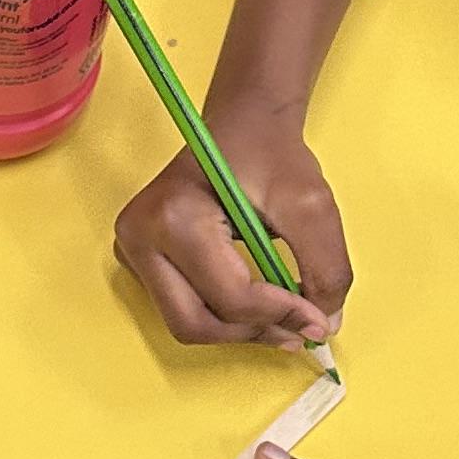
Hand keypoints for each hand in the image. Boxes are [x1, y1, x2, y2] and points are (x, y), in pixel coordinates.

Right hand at [114, 118, 346, 348]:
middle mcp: (139, 236)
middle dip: (254, 331)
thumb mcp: (312, 206)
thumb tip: (321, 327)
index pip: (229, 297)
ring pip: (188, 325)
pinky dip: (224, 317)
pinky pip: (184, 310)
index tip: (318, 319)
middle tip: (297, 326)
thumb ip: (325, 270)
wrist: (243, 127)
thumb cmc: (270, 156)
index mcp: (174, 216)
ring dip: (240, 329)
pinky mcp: (141, 261)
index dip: (281, 316)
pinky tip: (254, 301)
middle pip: (196, 323)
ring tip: (280, 314)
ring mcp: (133, 251)